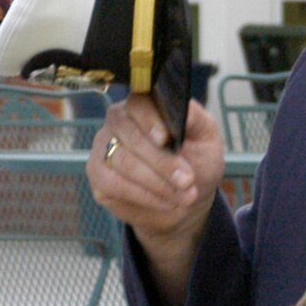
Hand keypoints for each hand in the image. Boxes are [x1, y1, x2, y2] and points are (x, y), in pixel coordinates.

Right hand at [88, 92, 222, 255]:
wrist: (186, 199)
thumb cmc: (197, 162)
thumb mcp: (207, 137)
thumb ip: (196, 118)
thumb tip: (183, 108)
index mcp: (144, 106)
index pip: (138, 103)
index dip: (149, 121)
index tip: (165, 139)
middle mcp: (119, 122)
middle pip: (130, 135)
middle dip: (161, 162)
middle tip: (187, 181)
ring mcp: (104, 148)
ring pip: (122, 161)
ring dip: (156, 182)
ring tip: (183, 195)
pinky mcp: (99, 176)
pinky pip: (114, 184)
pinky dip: (143, 196)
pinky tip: (165, 202)